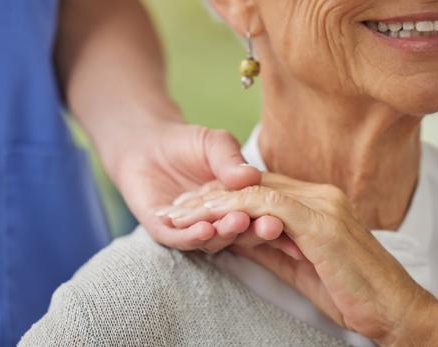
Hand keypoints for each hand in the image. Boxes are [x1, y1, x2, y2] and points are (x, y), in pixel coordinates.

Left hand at [112, 120, 286, 252]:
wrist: (145, 143)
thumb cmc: (187, 143)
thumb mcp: (215, 144)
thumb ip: (230, 160)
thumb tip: (251, 174)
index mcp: (237, 206)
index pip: (259, 217)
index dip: (275, 221)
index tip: (291, 221)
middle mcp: (217, 223)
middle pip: (241, 234)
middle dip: (255, 231)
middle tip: (270, 226)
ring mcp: (191, 230)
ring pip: (213, 240)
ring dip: (226, 233)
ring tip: (237, 222)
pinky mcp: (164, 232)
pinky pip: (180, 239)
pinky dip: (192, 236)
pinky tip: (204, 229)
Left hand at [168, 172, 437, 345]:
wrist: (394, 308)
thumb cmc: (351, 291)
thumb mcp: (299, 265)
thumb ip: (269, 246)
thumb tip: (235, 238)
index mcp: (317, 201)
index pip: (260, 188)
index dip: (222, 196)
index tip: (191, 207)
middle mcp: (319, 194)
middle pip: (252, 184)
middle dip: (208, 194)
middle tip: (174, 206)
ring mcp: (321, 204)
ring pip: (255, 191)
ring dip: (212, 201)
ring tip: (179, 211)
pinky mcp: (321, 222)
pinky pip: (268, 206)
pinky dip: (234, 210)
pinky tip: (208, 217)